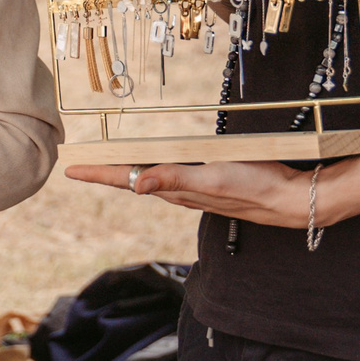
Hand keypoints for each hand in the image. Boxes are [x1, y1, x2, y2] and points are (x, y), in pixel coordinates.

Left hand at [66, 157, 356, 228]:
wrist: (289, 199)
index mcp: (173, 189)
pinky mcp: (210, 183)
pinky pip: (173, 176)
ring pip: (152, 178)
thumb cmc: (252, 186)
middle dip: (105, 171)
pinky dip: (156, 168)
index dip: (98, 173)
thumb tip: (136, 185)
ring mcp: (194, 189)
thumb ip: (174, 179)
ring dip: (128, 170)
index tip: (70, 169)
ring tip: (108, 161)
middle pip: (133, 178)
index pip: (127, 179)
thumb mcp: (210, 179)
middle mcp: (179, 191)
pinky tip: (157, 164)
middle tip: (81, 163)